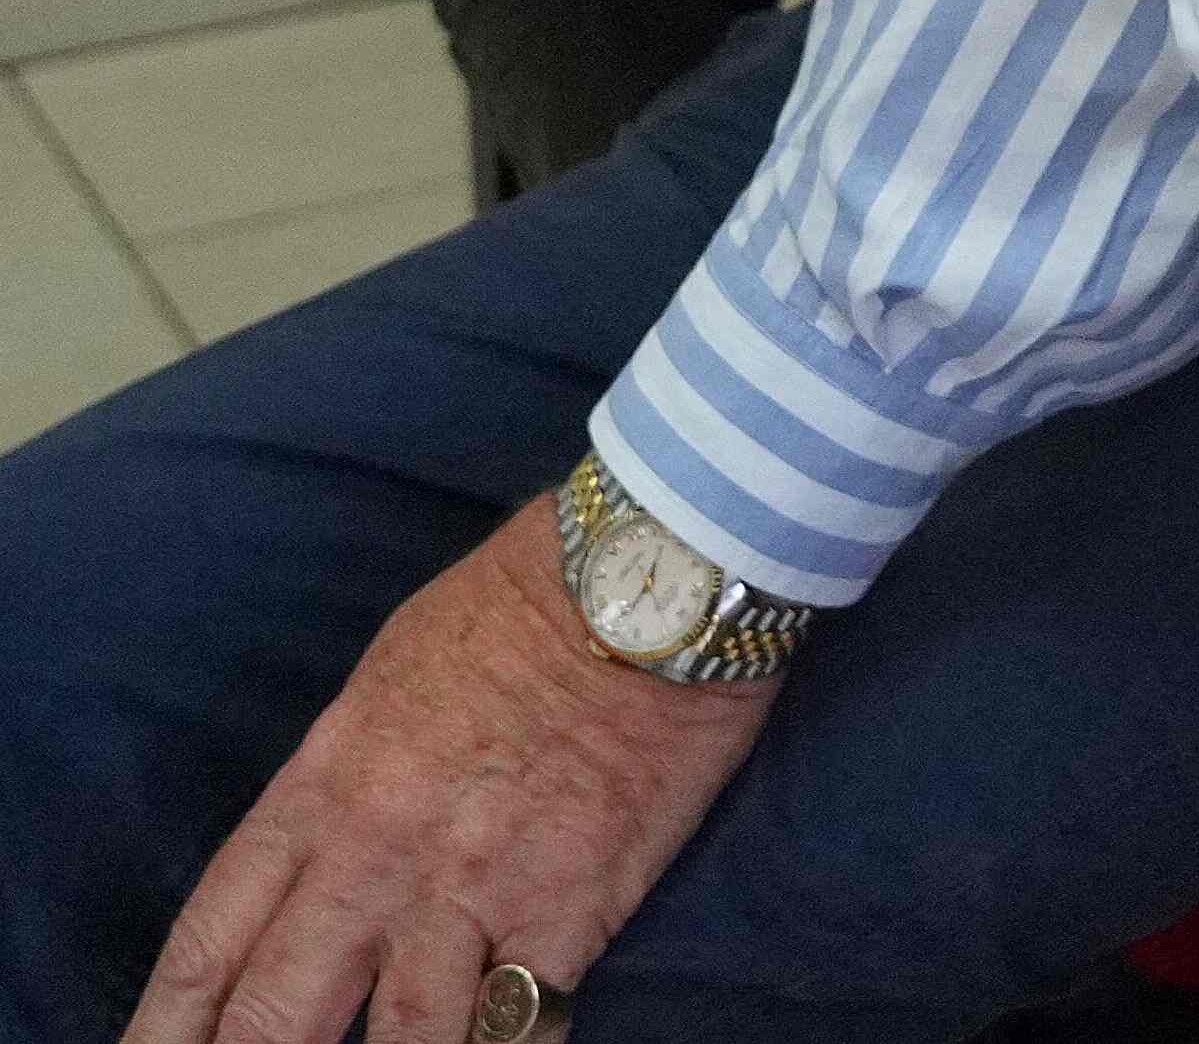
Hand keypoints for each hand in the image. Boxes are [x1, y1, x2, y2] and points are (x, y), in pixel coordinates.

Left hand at [127, 496, 767, 1043]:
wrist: (650, 582)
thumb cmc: (520, 604)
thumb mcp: (384, 683)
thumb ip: (339, 782)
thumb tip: (326, 851)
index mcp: (317, 796)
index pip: (207, 946)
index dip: (165, 1029)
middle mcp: (374, 862)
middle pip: (273, 1018)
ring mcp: (471, 895)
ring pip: (399, 1042)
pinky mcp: (570, 912)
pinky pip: (521, 1025)